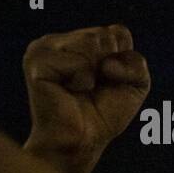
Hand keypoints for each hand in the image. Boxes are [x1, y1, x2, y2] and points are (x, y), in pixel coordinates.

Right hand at [23, 25, 150, 172]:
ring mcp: (45, 47)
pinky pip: (79, 61)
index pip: (118, 32)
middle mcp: (61, 39)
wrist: (83, 140)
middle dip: (112, 67)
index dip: (124, 61)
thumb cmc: (105, 113)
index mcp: (80, 40)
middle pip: (106, 35)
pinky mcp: (37, 60)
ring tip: (80, 88)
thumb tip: (106, 64)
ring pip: (92, 41)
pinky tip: (69, 90)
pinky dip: (83, 80)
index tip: (109, 81)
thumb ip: (136, 62)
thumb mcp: (136, 85)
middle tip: (94, 87)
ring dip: (96, 73)